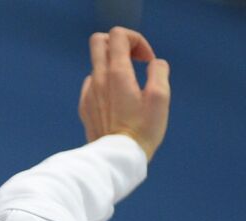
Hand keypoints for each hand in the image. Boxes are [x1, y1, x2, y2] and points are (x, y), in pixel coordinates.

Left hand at [78, 27, 170, 160]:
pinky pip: (92, 83)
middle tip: (135, 62)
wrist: (116, 160)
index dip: (137, 40)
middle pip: (99, 41)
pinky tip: (118, 100)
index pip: (118, 35)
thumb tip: (154, 63)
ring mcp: (89, 93)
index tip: (147, 60)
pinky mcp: (85, 107)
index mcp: (117, 74)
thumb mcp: (160, 99)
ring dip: (114, 66)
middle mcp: (98, 80)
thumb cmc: (142, 131)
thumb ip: (159, 72)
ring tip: (130, 85)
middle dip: (120, 45)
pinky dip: (106, 83)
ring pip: (97, 64)